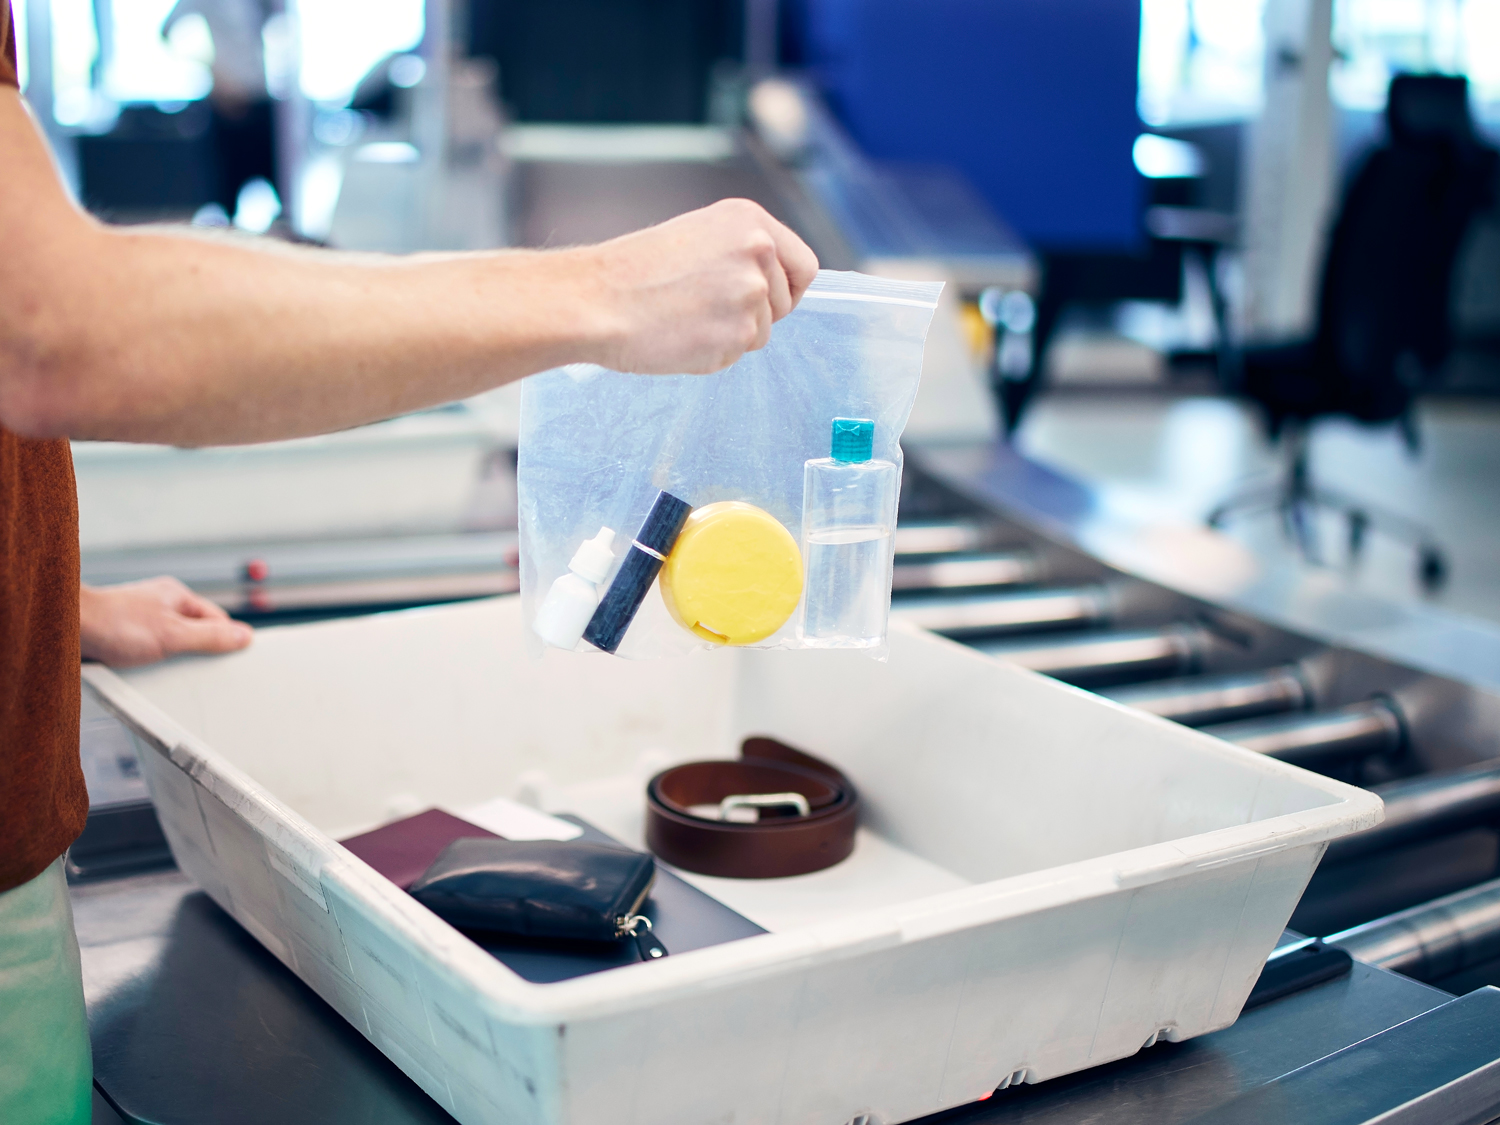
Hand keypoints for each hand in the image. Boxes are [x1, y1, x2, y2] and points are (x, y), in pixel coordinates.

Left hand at [80, 578, 253, 667]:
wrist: (67, 628)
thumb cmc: (114, 623)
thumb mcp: (173, 635)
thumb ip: (210, 637)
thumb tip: (244, 636)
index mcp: (176, 595)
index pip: (217, 619)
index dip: (224, 639)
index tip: (229, 657)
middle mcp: (159, 603)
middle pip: (194, 632)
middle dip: (194, 651)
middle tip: (188, 665)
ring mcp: (140, 618)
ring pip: (170, 643)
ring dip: (167, 659)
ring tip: (157, 667)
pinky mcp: (123, 633)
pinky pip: (147, 650)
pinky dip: (147, 662)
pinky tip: (140, 669)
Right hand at [577, 198, 819, 374]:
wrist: (595, 300)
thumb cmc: (633, 272)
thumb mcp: (698, 237)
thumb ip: (740, 254)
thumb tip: (771, 285)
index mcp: (750, 221)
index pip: (804, 265)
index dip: (789, 288)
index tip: (770, 299)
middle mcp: (758, 253)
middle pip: (784, 304)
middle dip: (754, 314)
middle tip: (704, 309)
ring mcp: (750, 296)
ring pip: (760, 334)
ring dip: (729, 336)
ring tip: (684, 319)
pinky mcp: (737, 336)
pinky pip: (736, 356)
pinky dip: (711, 354)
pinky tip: (679, 336)